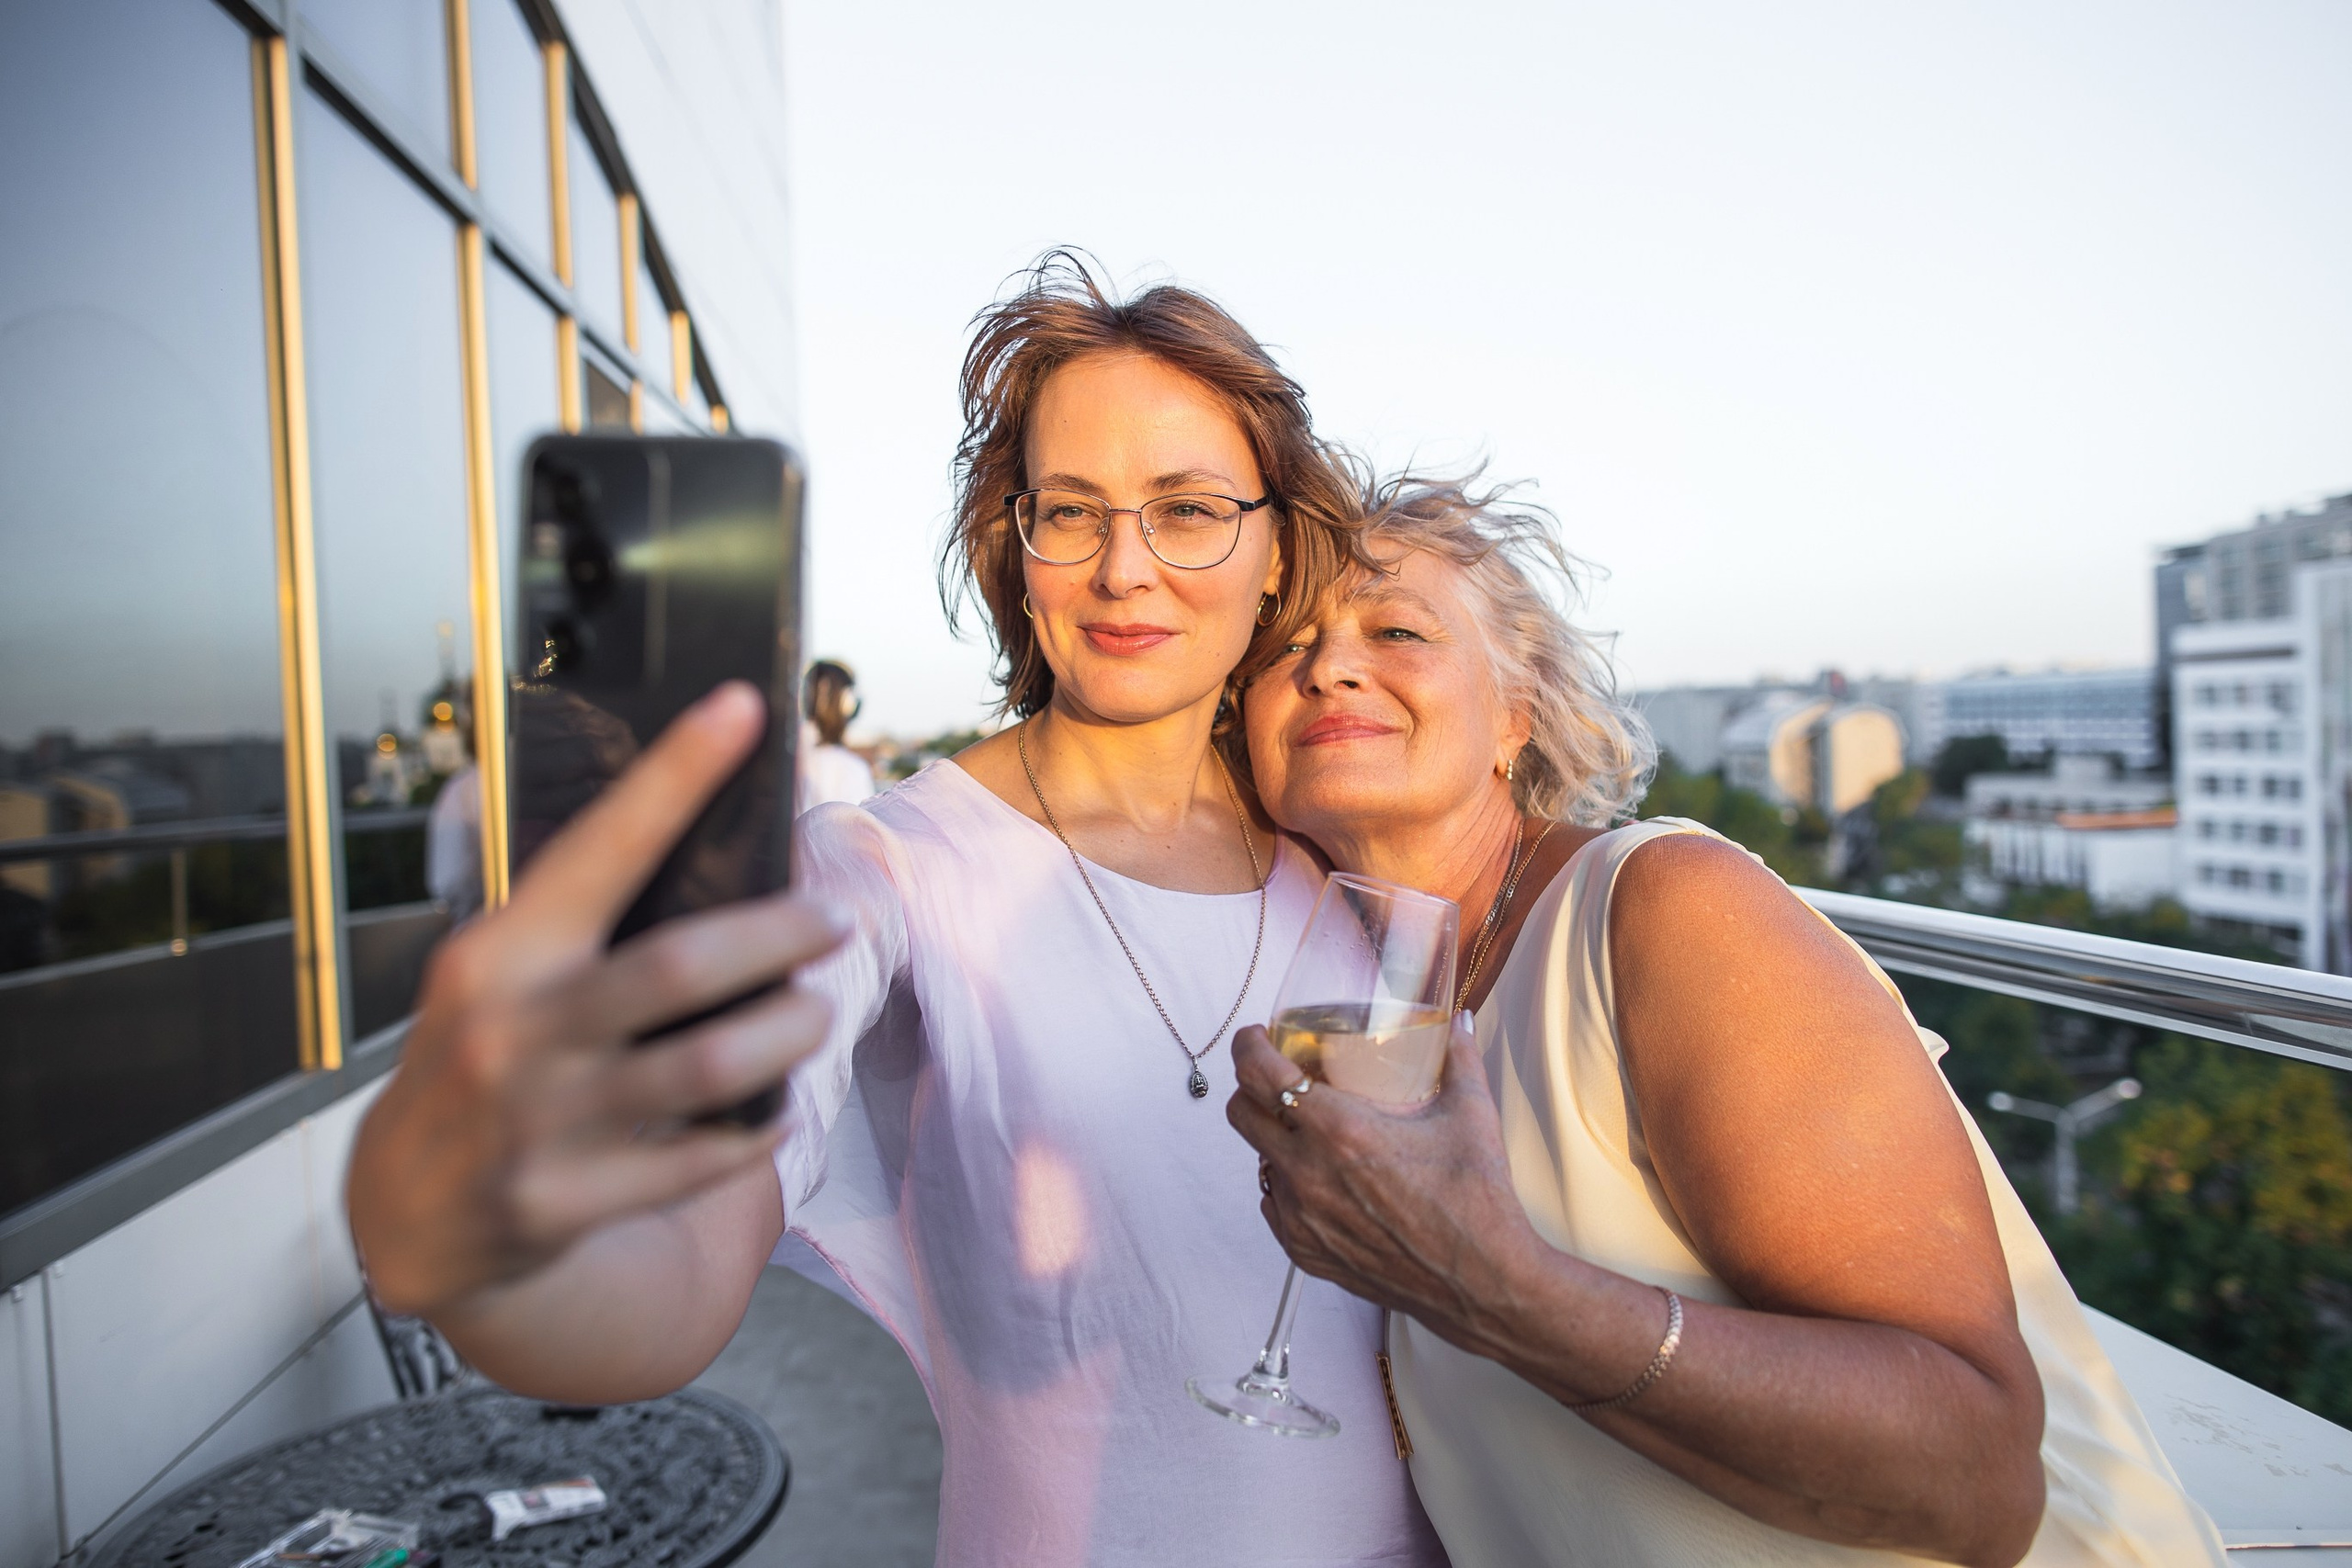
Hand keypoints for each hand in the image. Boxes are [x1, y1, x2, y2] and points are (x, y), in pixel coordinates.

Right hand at [348, 682, 847, 1317]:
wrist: (404, 1210)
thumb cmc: (481, 1057)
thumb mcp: (502, 975)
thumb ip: (585, 929)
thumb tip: (726, 860)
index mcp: (500, 952)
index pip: (603, 846)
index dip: (676, 774)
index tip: (743, 707)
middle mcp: (513, 1029)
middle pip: (685, 966)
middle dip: (782, 935)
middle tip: (835, 921)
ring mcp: (536, 1121)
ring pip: (709, 1064)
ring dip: (788, 1032)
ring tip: (814, 1012)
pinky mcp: (562, 1201)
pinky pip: (698, 1159)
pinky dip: (754, 1129)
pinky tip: (775, 1108)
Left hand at [1226, 1015, 1540, 1345]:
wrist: (1482, 1283)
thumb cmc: (1477, 1201)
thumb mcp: (1471, 1115)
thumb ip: (1461, 1059)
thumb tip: (1461, 1024)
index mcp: (1340, 1131)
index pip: (1259, 1073)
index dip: (1248, 1046)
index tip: (1258, 1037)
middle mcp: (1308, 1173)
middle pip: (1240, 1113)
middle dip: (1251, 1087)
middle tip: (1278, 1079)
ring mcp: (1301, 1217)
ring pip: (1257, 1160)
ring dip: (1272, 1139)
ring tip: (1306, 1131)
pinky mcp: (1305, 1252)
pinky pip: (1274, 1204)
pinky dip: (1287, 1185)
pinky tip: (1319, 1178)